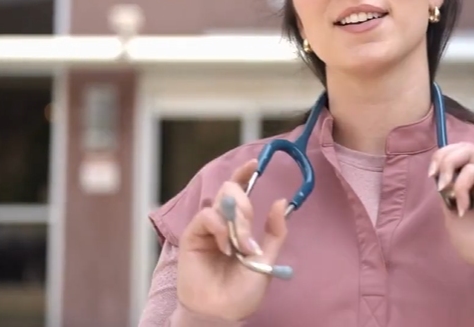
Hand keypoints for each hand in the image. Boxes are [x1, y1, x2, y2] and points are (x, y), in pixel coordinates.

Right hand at [176, 159, 288, 321]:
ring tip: (240, 247)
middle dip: (245, 208)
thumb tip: (281, 201)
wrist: (223, 312)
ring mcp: (207, 228)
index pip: (241, 191)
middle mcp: (223, 222)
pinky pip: (206, 217)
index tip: (255, 162)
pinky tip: (225, 247)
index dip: (245, 174)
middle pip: (231, 191)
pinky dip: (220, 228)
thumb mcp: (266, 259)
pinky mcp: (192, 236)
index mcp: (240, 225)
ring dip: (236, 222)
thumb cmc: (243, 290)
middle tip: (249, 237)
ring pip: (220, 202)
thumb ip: (274, 232)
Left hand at [429, 143, 473, 266]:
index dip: (440, 158)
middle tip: (437, 177)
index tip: (431, 175)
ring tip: (446, 189)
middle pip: (461, 146)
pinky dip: (462, 185)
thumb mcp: (451, 215)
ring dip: (450, 166)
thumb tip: (439, 177)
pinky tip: (462, 207)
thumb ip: (447, 194)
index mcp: (471, 182)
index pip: (455, 154)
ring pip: (469, 150)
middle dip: (443, 157)